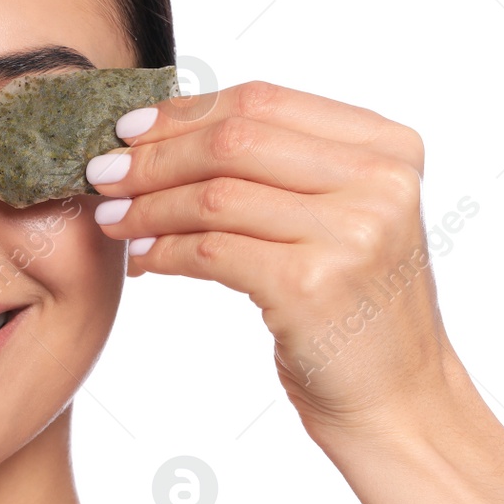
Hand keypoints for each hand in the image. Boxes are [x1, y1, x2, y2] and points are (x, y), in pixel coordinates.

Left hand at [85, 80, 455, 439]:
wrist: (399, 403)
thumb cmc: (356, 309)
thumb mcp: (344, 218)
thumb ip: (285, 166)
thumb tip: (168, 125)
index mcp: (388, 148)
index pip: (264, 101)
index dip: (185, 111)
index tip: (130, 128)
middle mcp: (379, 182)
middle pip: (234, 140)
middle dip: (156, 156)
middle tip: (104, 171)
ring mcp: (350, 233)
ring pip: (214, 196)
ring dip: (149, 206)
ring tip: (113, 218)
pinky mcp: (311, 285)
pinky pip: (210, 251)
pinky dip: (164, 251)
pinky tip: (142, 259)